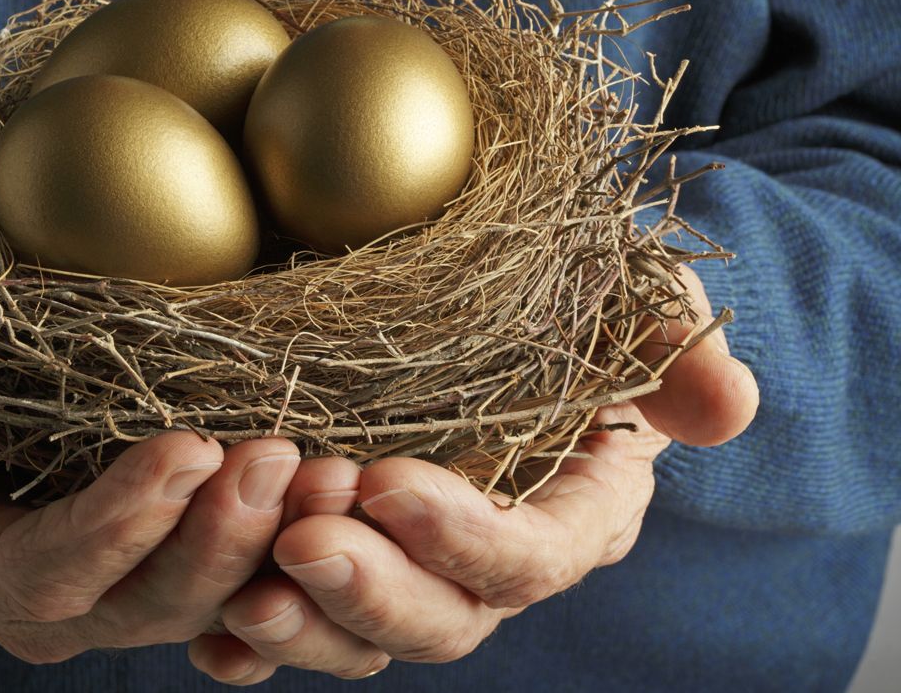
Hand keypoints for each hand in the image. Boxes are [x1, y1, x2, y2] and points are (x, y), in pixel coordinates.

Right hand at [0, 312, 354, 662]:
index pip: (42, 574)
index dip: (117, 524)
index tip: (189, 449)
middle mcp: (40, 604)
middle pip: (141, 605)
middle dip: (216, 540)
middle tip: (281, 456)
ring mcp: (108, 592)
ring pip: (202, 605)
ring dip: (269, 546)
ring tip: (328, 470)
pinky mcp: (160, 563)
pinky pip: (233, 586)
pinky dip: (286, 552)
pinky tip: (338, 493)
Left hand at [188, 266, 759, 683]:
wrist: (494, 298)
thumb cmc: (569, 296)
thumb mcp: (630, 301)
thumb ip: (672, 350)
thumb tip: (728, 409)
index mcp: (571, 514)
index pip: (529, 558)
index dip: (463, 537)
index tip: (388, 482)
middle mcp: (488, 561)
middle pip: (443, 619)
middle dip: (372, 591)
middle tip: (299, 539)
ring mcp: (410, 568)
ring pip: (364, 637)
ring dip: (305, 625)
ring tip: (242, 592)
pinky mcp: (343, 558)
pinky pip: (300, 623)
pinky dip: (252, 642)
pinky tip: (209, 637)